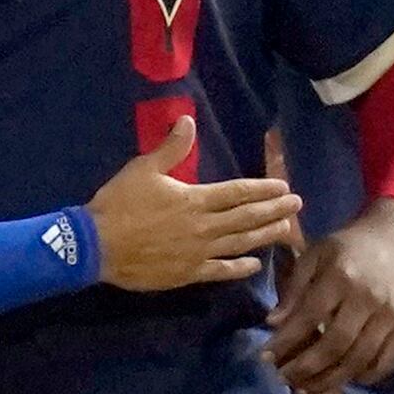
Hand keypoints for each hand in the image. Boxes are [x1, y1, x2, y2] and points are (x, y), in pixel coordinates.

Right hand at [86, 123, 302, 288]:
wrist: (97, 246)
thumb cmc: (119, 203)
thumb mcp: (143, 169)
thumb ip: (171, 148)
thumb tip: (188, 120)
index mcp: (196, 199)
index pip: (238, 192)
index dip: (263, 189)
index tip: (283, 186)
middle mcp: (204, 227)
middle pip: (247, 218)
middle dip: (274, 210)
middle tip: (297, 205)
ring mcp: (199, 253)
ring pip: (241, 244)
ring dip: (266, 236)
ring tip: (287, 230)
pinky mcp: (188, 273)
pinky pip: (220, 271)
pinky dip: (239, 268)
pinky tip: (255, 265)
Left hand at [265, 197, 393, 393]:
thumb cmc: (348, 247)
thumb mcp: (315, 255)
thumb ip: (294, 288)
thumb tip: (273, 324)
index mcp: (341, 276)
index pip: (309, 317)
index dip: (285, 341)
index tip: (266, 357)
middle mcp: (369, 298)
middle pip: (335, 346)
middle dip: (306, 368)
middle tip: (284, 379)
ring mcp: (391, 316)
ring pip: (359, 360)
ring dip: (330, 380)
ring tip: (306, 388)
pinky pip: (385, 362)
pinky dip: (364, 376)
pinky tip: (344, 378)